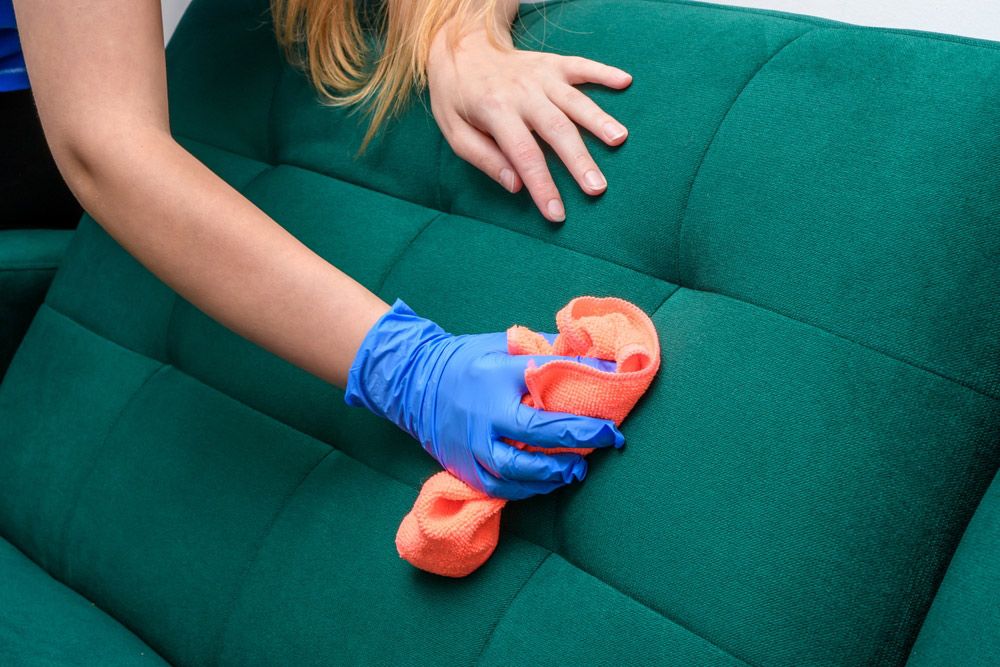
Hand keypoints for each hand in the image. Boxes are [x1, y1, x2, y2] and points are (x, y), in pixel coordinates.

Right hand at [344, 299, 624, 499]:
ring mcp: (471, 448)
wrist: (416, 380)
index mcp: (496, 383)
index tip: (611, 421)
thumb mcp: (506, 346)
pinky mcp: (464, 468)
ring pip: (518, 473)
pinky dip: (529, 488)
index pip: (548, 403)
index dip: (583, 418)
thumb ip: (548, 354)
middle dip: (577, 445)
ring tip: (579, 468)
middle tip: (606, 442)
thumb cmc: (471, 360)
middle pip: (536, 441)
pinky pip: (501, 488)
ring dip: (554, 473)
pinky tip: (550, 481)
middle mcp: (483, 419)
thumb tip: (598, 361)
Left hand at [426, 17, 631, 222]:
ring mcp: (540, 76)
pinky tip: (626, 81)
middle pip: (556, 129)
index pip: (523, 154)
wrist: (457, 46)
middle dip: (578, 160)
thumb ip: (484, 159)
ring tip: (620, 140)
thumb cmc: (457, 97)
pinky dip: (604, 72)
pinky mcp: (553, 64)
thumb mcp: (455, 132)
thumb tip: (516, 186)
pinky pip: (582, 66)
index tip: (557, 213)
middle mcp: (522, 92)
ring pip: (574, 100)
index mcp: (495, 111)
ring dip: (598, 119)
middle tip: (597, 188)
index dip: (542, 186)